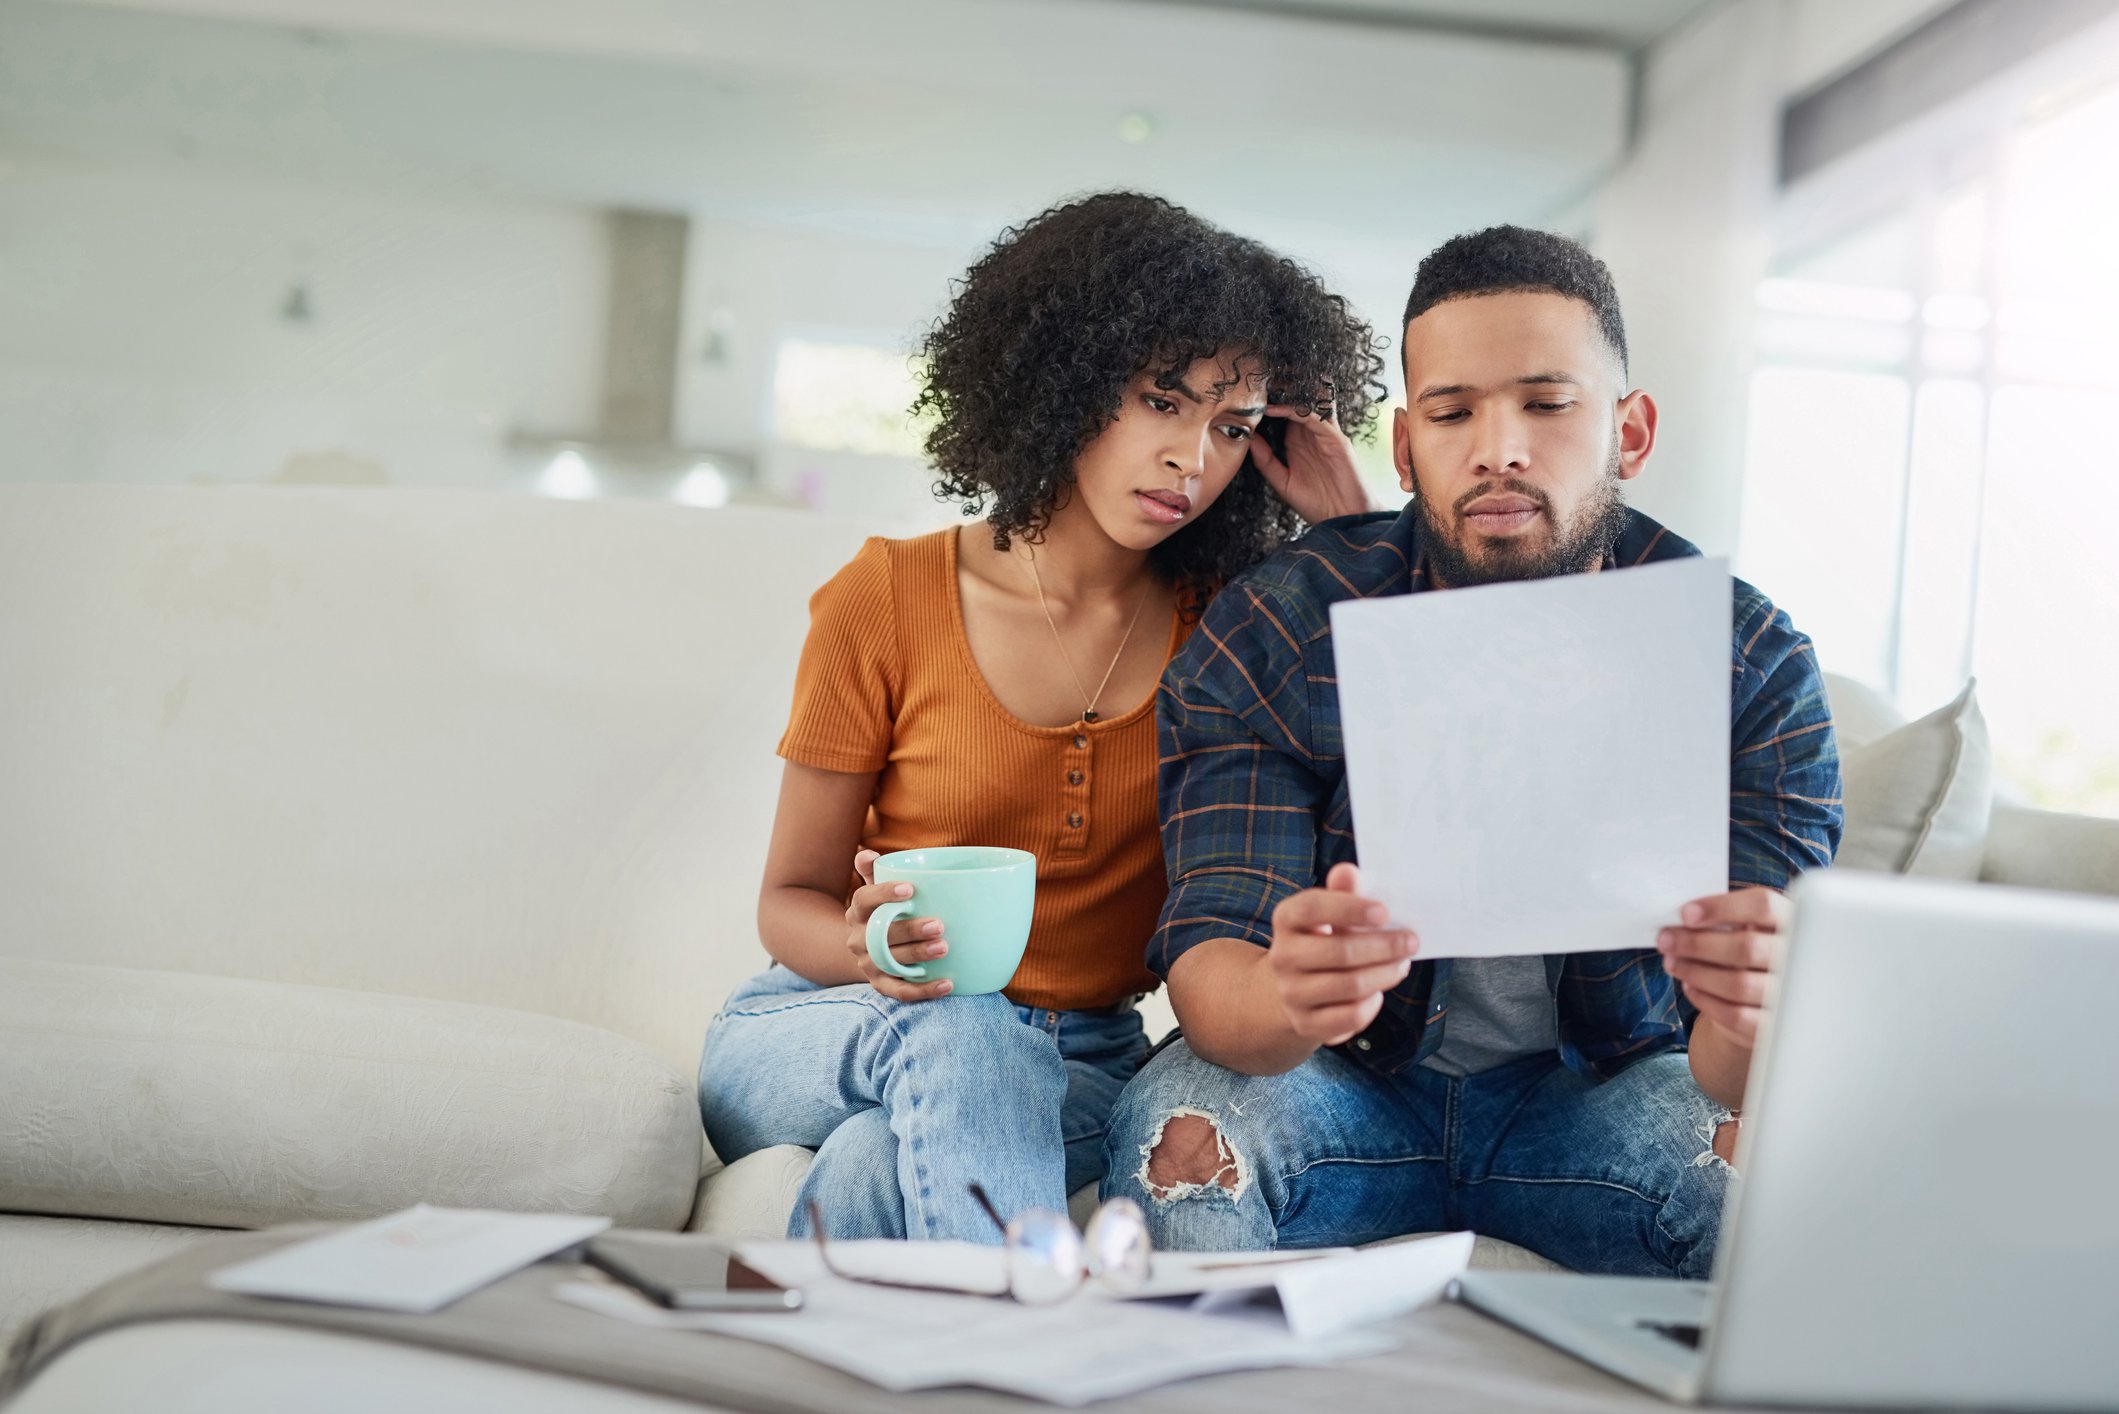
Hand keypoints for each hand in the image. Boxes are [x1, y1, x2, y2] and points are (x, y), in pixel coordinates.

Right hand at [844, 849, 952, 1001]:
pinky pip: (900, 991)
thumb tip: (868, 853)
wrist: (866, 949)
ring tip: (945, 948)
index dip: (884, 894)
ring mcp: (869, 964)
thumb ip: (874, 871)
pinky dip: (924, 991)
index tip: (910, 889)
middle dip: (910, 930)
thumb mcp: (875, 890)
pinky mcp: (880, 984)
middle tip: (939, 924)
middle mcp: (858, 939)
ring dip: (918, 956)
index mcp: (857, 912)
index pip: (863, 900)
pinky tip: (948, 984)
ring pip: (892, 962)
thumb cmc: (881, 911)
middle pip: (882, 935)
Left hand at [1250, 397, 1375, 524]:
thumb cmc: (1316, 504)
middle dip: (1278, 391)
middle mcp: (1311, 436)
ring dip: (1288, 394)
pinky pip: (1316, 418)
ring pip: (1308, 405)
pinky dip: (1296, 411)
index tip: (1247, 396)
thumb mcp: (1282, 482)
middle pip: (1296, 404)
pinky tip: (1275, 410)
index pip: (1282, 416)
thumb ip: (1266, 461)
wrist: (1344, 519)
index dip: (1268, 404)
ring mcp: (1325, 435)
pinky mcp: (1336, 439)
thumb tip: (1249, 439)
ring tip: (1265, 385)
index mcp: (1298, 444)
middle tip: (1256, 380)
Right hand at [1267, 862, 1418, 1045]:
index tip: (1384, 911)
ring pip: (1350, 985)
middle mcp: (1282, 956)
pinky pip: (1350, 1016)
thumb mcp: (1331, 913)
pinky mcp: (1305, 1023)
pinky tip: (1378, 991)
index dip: (1349, 908)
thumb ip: (1343, 892)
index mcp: (1287, 919)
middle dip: (1384, 946)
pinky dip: (1372, 1004)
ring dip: (1385, 974)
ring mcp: (1291, 992)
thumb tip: (1348, 871)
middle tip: (1411, 941)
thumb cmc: (1324, 940)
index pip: (1312, 907)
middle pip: (1340, 951)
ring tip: (1402, 964)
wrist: (1295, 988)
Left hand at [1658, 887, 1788, 1047]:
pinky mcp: (1773, 1025)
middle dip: (1696, 944)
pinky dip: (1704, 998)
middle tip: (1666, 940)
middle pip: (1746, 948)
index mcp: (1791, 922)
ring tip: (1672, 962)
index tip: (1685, 913)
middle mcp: (1799, 957)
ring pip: (1737, 984)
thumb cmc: (1749, 952)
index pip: (1764, 906)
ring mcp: (1790, 995)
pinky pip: (1734, 1014)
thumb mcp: (1745, 928)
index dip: (1722, 907)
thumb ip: (1724, 920)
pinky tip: (1689, 985)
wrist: (1767, 998)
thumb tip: (1679, 921)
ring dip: (1695, 971)